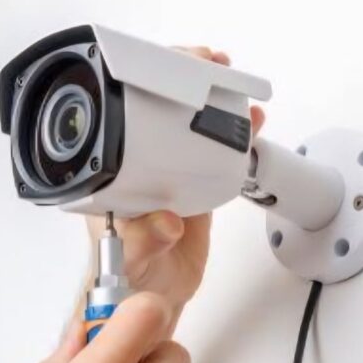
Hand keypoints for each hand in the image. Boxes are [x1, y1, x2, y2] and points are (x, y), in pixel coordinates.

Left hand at [84, 46, 265, 322]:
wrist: (151, 298)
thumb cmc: (125, 278)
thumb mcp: (130, 260)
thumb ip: (144, 241)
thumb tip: (165, 222)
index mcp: (114, 175)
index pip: (125, 116)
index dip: (147, 85)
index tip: (172, 70)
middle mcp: (140, 168)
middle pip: (158, 109)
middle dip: (184, 79)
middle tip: (209, 64)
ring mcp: (169, 176)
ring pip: (189, 128)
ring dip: (213, 105)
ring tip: (235, 86)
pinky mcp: (194, 190)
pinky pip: (214, 156)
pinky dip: (233, 139)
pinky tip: (248, 127)